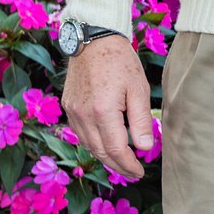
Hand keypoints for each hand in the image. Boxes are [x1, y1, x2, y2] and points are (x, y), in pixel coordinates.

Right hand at [63, 33, 153, 179]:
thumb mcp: (138, 88)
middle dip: (118, 166)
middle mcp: (83, 115)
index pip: (116, 150)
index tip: (140, 172)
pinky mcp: (68, 107)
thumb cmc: (120, 62)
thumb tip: (144, 148)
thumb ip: (141, 120)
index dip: (128, 165)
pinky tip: (106, 144)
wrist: (94, 40)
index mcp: (103, 111)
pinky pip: (80, 134)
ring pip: (88, 145)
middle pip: (100, 152)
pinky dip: (94, 143)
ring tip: (122, 162)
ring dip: (105, 157)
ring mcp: (73, 112)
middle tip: (133, 173)